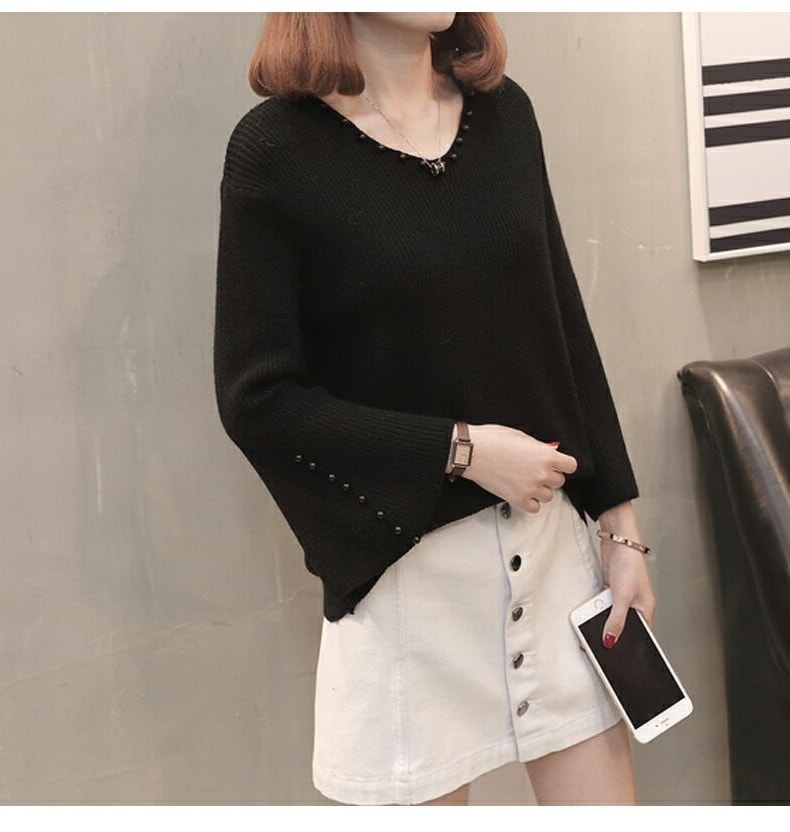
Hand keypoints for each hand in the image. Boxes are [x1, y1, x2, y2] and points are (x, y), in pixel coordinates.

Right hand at [458, 423, 577, 513]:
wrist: (472, 452)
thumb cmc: (492, 440)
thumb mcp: (521, 437)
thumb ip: (539, 448)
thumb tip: (550, 452)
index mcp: (546, 456)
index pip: (571, 466)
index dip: (563, 465)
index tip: (556, 465)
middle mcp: (542, 474)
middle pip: (559, 482)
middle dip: (549, 476)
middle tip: (535, 471)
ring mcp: (531, 488)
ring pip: (549, 496)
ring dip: (540, 490)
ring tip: (526, 481)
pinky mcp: (518, 500)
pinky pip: (535, 508)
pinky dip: (530, 502)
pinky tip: (522, 492)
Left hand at [597, 501, 656, 647]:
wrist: (618, 540)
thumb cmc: (631, 564)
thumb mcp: (622, 596)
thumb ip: (616, 620)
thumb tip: (610, 640)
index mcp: (645, 611)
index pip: (638, 637)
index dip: (627, 648)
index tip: (614, 660)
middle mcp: (633, 606)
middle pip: (621, 628)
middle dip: (609, 637)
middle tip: (595, 650)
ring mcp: (620, 599)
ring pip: (609, 617)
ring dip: (599, 623)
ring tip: (587, 635)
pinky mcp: (609, 591)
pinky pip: (601, 606)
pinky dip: (594, 610)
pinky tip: (586, 617)